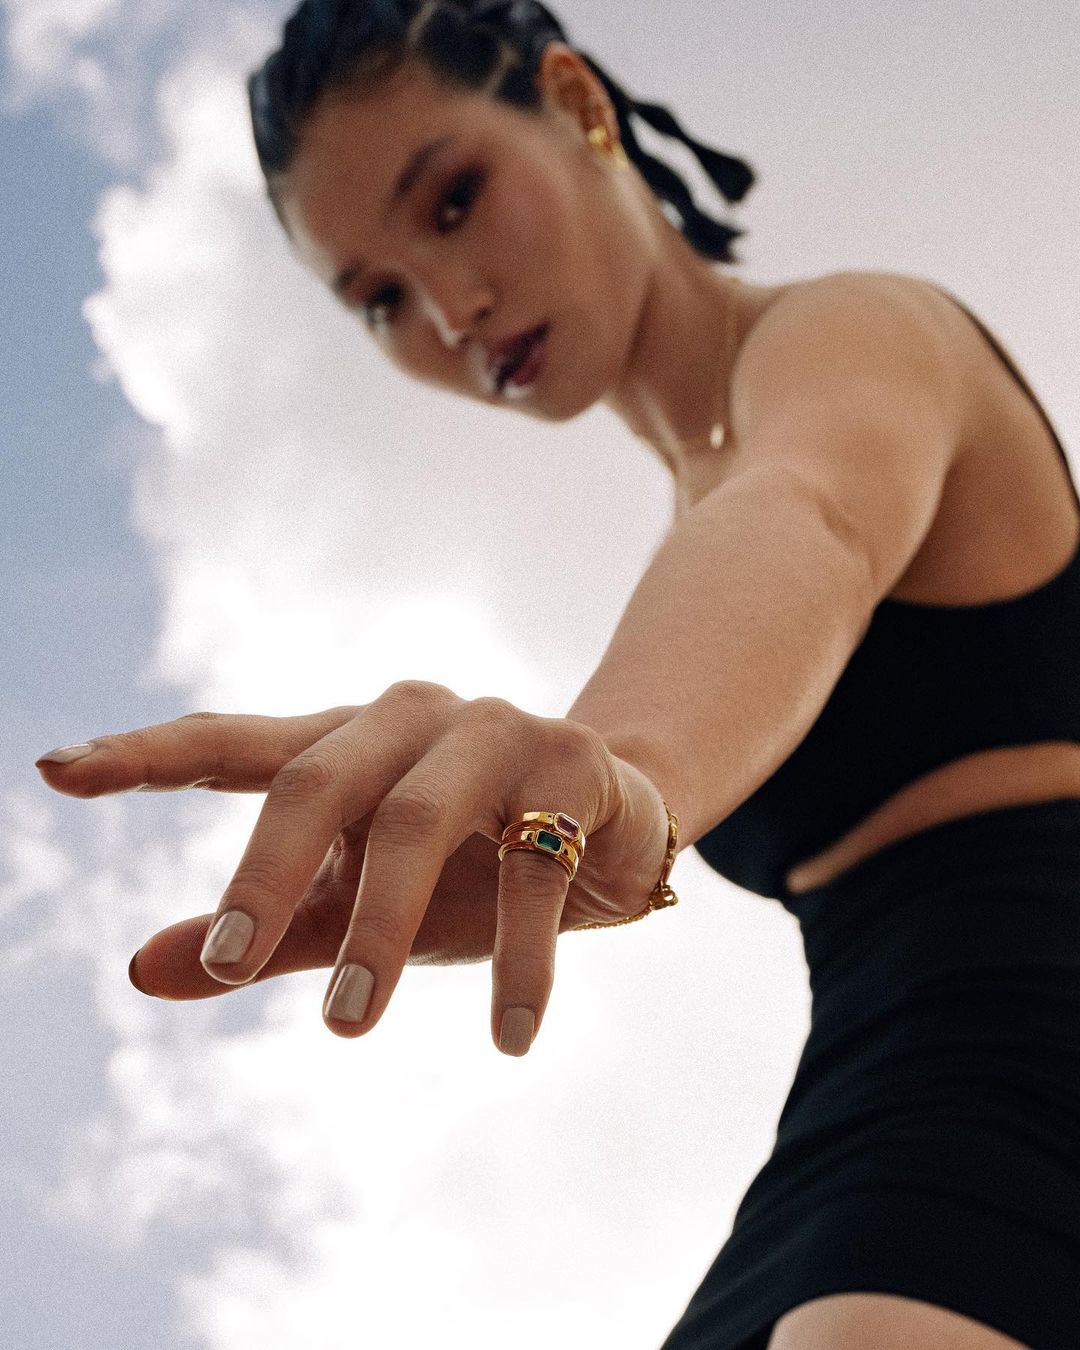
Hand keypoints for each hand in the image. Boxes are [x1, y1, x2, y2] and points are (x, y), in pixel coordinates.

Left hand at [35, 682, 671, 1054]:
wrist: (614, 823)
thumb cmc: (466, 863)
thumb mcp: (359, 899)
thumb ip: (266, 931)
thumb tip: (137, 972)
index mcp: (349, 742)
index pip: (233, 742)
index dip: (145, 756)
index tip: (54, 773)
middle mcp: (413, 719)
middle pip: (319, 781)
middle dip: (267, 875)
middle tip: (225, 966)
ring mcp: (495, 732)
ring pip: (418, 822)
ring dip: (381, 930)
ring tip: (348, 1027)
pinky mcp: (572, 769)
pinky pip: (533, 869)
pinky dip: (516, 961)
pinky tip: (507, 1037)